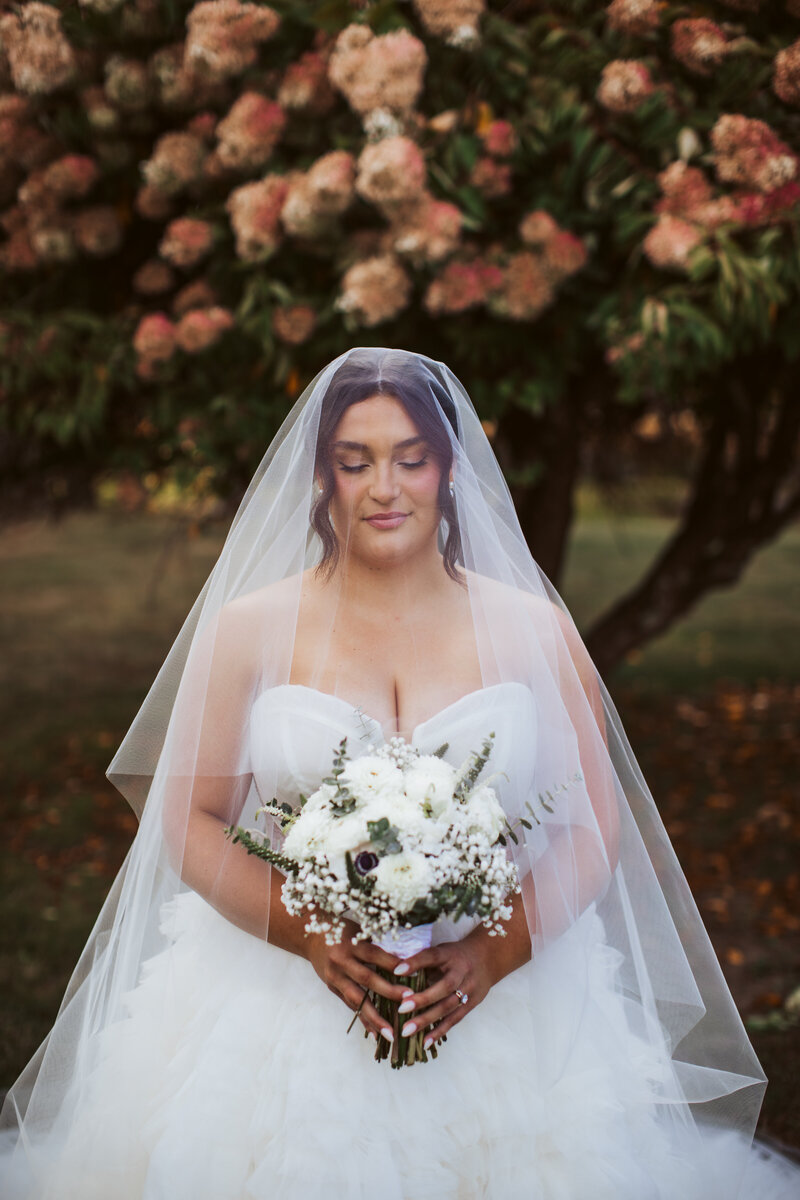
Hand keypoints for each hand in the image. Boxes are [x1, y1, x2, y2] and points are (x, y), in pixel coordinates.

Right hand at [306, 919, 413, 1042]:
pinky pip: (350, 1006)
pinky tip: (376, 1033)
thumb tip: (405, 961)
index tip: (412, 972)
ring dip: (375, 1017)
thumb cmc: (341, 931)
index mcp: (351, 944)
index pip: (374, 954)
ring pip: (356, 999)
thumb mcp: (358, 931)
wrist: (310, 937)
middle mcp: (341, 961)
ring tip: (391, 1033)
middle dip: (389, 991)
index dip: (391, 963)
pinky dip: (363, 1020)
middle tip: (409, 1001)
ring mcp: (335, 977)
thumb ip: (375, 945)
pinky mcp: (332, 988)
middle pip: (367, 978)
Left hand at [390, 936, 493, 1048]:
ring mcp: (469, 988)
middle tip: (401, 1009)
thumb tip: (393, 971)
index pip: (432, 956)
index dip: (415, 962)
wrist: (487, 958)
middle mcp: (461, 971)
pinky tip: (425, 1042)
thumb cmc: (454, 955)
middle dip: (423, 998)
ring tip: (407, 1031)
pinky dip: (440, 1031)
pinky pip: (455, 1019)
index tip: (396, 970)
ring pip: (448, 1006)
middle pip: (444, 986)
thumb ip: (422, 961)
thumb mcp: (441, 951)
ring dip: (427, 1020)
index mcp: (450, 954)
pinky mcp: (472, 1003)